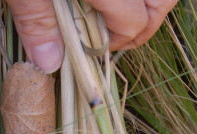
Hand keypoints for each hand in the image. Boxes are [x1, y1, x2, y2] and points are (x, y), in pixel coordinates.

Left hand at [6, 0, 178, 72]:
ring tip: (111, 16)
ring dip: (144, 7)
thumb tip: (49, 64)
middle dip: (138, 27)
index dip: (110, 44)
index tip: (87, 50)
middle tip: (107, 36)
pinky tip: (109, 2)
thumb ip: (37, 20)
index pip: (132, 23)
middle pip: (160, 5)